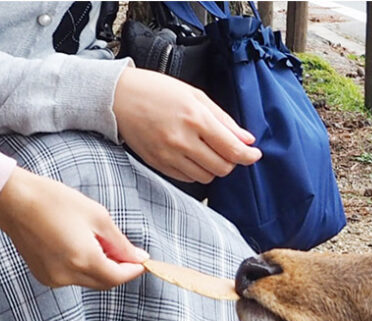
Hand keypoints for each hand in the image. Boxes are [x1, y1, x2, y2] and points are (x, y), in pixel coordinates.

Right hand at [0, 167, 146, 289]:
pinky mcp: (43, 276)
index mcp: (83, 260)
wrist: (12, 200)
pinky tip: (79, 246)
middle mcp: (67, 275)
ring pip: (90, 281)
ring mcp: (53, 278)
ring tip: (97, 242)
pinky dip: (84, 268)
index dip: (134, 270)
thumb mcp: (97, 217)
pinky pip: (73, 278)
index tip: (144, 261)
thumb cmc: (54, 201)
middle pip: (105, 282)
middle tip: (125, 250)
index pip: (118, 277)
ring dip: (102, 268)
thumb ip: (120, 243)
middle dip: (119, 270)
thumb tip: (139, 258)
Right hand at [113, 67, 260, 182]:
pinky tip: (190, 155)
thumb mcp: (195, 96)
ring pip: (206, 176)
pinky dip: (196, 171)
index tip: (254, 155)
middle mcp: (183, 140)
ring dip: (213, 167)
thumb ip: (224, 120)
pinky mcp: (158, 164)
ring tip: (206, 150)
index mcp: (195, 119)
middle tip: (226, 149)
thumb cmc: (157, 90)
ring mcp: (169, 155)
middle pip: (222, 168)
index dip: (248, 156)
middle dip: (230, 161)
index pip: (232, 149)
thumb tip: (247, 140)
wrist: (117, 97)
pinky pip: (188, 178)